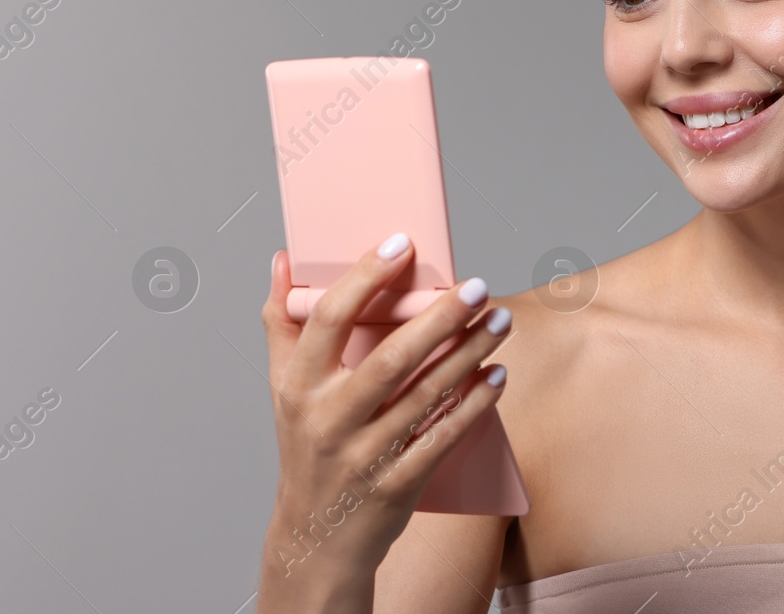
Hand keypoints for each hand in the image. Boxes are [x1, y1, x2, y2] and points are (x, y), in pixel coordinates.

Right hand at [257, 235, 512, 608]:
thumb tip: (283, 260)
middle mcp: (329, 419)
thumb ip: (283, 323)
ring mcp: (364, 455)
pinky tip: (497, 374)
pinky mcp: (397, 484)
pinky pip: (443, 437)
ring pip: (425, 395)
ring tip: (500, 319)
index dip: (364, 277)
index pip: (328, 320)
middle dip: (440, 318)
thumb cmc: (306, 448)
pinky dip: (473, 405)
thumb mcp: (282, 389)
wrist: (315, 539)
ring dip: (469, 353)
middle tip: (477, 285)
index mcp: (300, 387)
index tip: (402, 243)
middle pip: (390, 358)